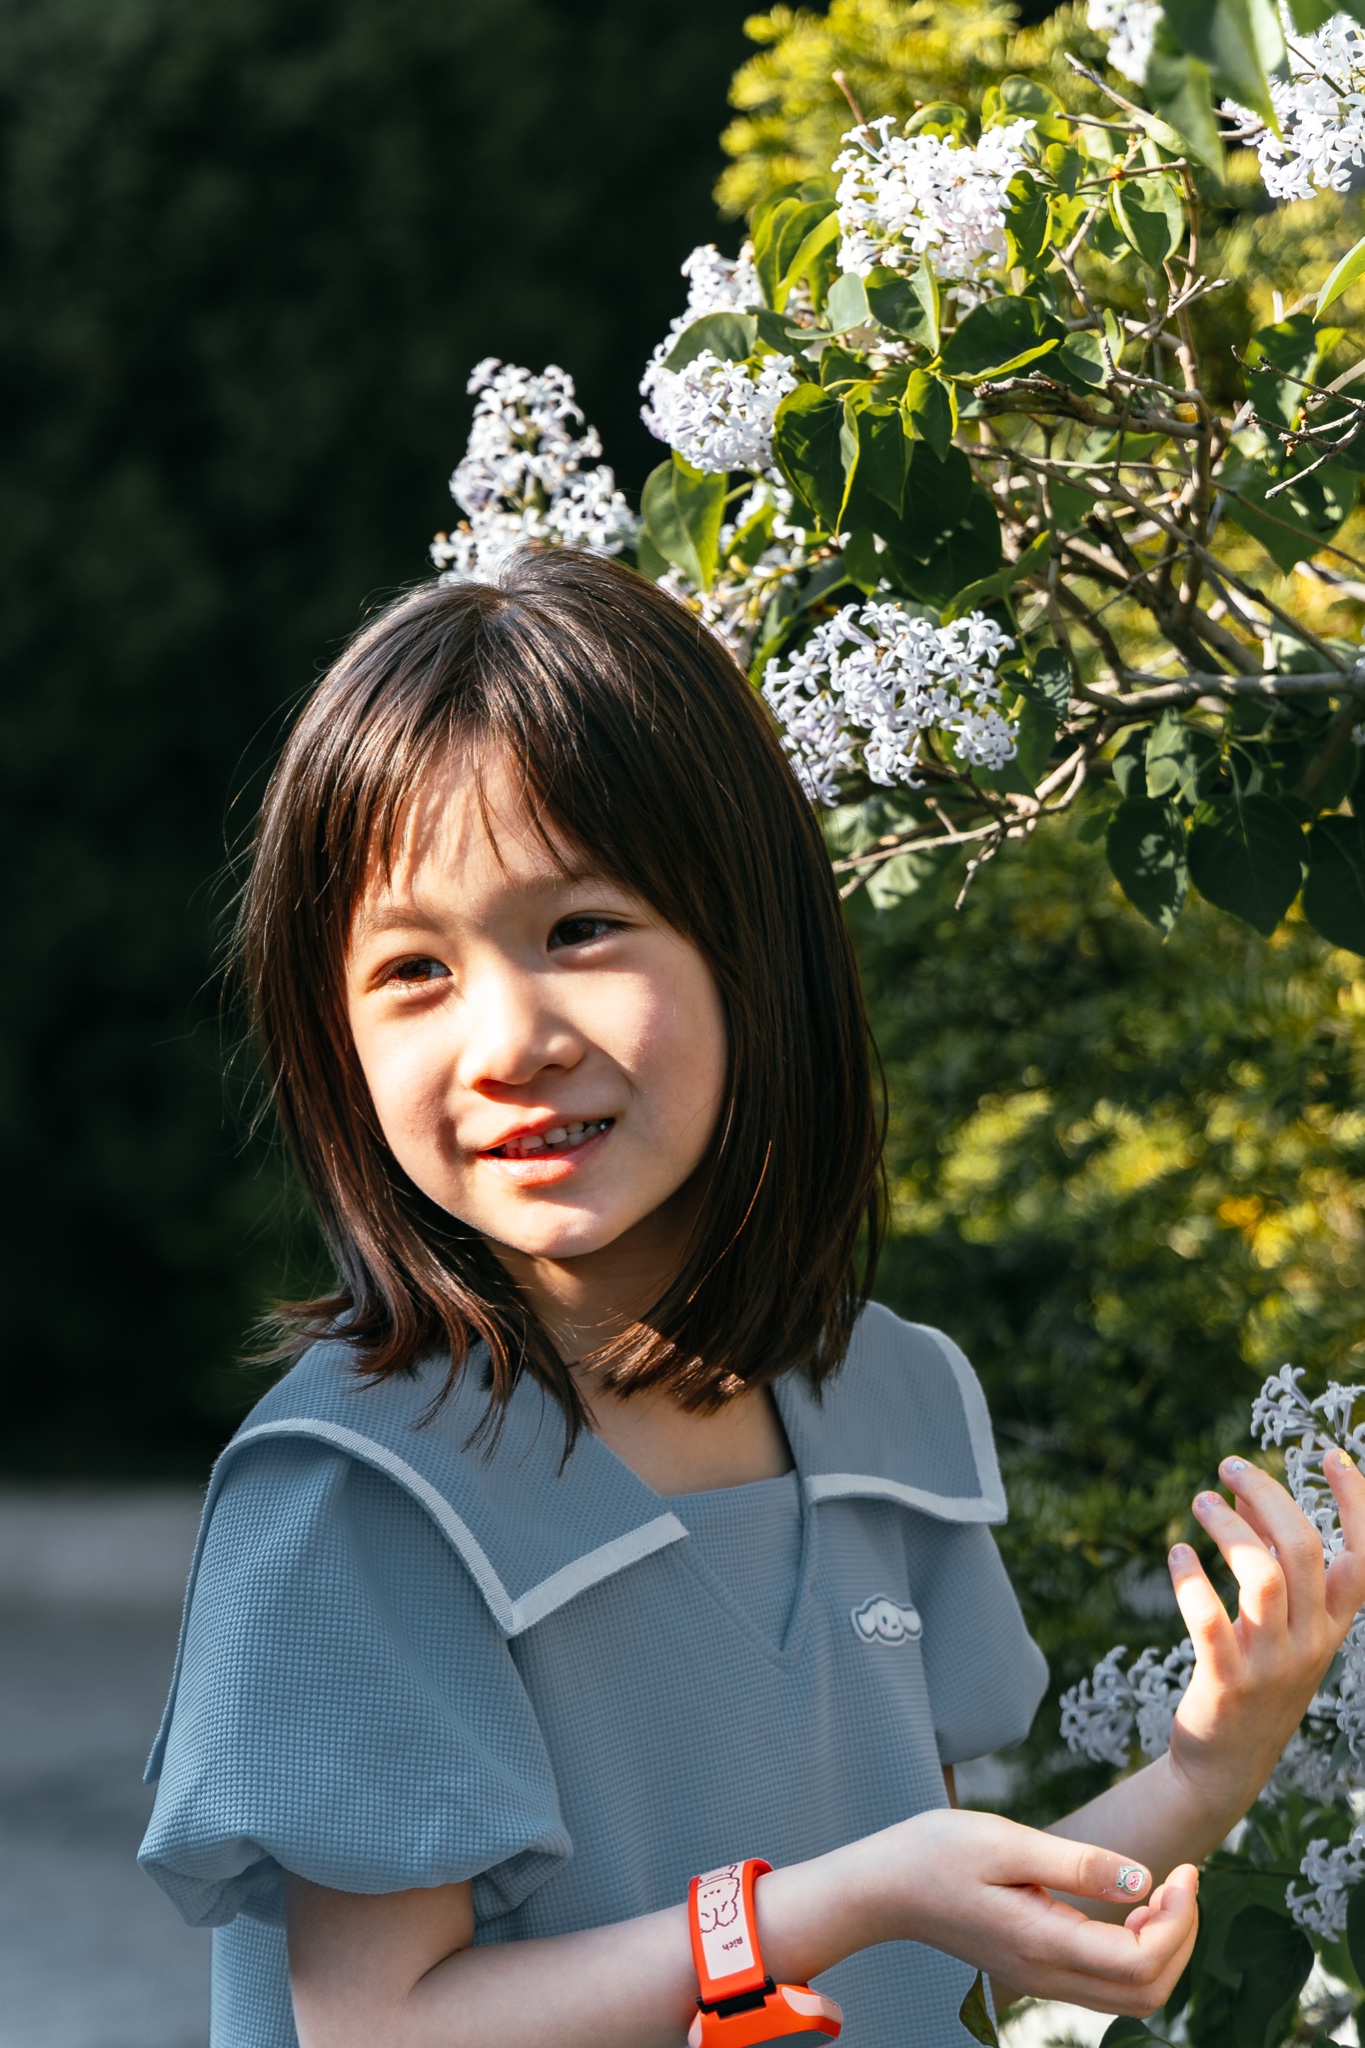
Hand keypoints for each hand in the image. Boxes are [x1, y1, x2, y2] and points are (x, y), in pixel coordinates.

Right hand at [849, 1809, 1197, 2014]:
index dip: (1180, 1919)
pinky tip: (1128, 1906)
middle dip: (1182, 1938)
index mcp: (1043, 1943)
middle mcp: (1048, 1974)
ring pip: (1132, 1995)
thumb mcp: (1006, 1840)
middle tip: (1182, 1879)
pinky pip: (1107, 1983)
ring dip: (1164, 1949)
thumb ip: (1077, 1864)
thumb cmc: (937, 1853)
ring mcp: (1042, 1979)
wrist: (885, 1887)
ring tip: (1161, 1891)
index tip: (1185, 1868)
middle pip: (1148, 1991)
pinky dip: (1137, 1953)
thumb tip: (1144, 1879)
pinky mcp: (1036, 1970)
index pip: (1142, 1959)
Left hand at [1168, 1448, 1364, 1810]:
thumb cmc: (1253, 1676)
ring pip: (1263, 1575)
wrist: (1225, 1766)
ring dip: (1228, 1527)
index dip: (1357, 1505)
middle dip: (1269, 1494)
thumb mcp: (1278, 1624)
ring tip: (1199, 1502)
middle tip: (1228, 1465)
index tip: (1331, 1456)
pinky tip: (1177, 1553)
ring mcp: (1270, 1664)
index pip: (1364, 1561)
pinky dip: (1190, 1577)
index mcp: (1333, 1627)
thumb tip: (1243, 1490)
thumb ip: (1270, 1560)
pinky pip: (1209, 1618)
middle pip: (1305, 1549)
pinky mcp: (1226, 1680)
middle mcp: (1311, 1643)